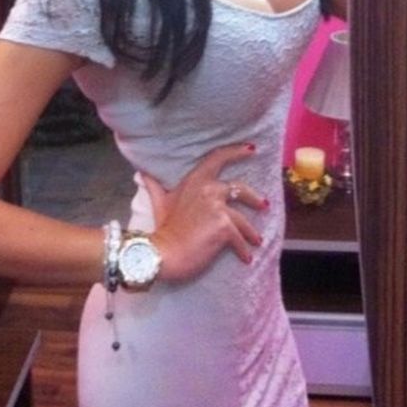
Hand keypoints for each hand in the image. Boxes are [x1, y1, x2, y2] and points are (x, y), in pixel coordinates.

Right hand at [140, 142, 266, 282]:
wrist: (163, 253)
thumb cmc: (162, 229)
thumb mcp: (159, 202)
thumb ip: (154, 186)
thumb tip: (142, 173)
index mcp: (195, 181)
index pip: (218, 158)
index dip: (236, 152)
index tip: (251, 149)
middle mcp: (209, 189)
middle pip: (240, 189)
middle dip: (254, 198)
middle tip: (264, 205)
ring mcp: (217, 208)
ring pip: (243, 219)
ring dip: (252, 232)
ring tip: (256, 240)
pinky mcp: (224, 227)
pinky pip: (240, 238)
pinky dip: (244, 249)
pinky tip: (247, 258)